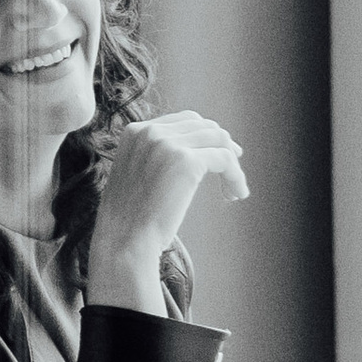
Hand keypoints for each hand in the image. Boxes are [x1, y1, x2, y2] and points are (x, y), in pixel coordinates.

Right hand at [85, 112, 246, 313]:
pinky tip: (237, 194)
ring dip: (232, 164)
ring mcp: (169, 144)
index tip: (218, 154)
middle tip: (232, 169)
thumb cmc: (130, 220)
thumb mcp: (135, 176)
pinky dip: (236, 175)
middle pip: (204, 126)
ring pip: (218, 140)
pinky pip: (225, 159)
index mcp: (135, 131)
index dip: (206, 136)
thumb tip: (189, 155)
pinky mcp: (187, 161)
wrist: (124, 240)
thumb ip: (154, 158)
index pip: (184, 120)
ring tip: (235, 189)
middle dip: (222, 145)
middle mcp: (151, 131)